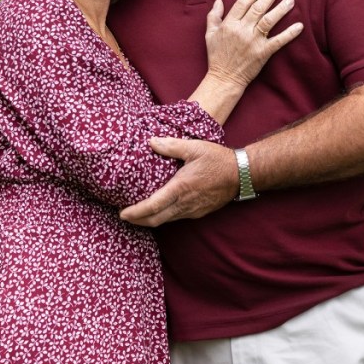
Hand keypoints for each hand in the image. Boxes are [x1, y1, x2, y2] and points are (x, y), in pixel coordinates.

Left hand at [119, 138, 237, 226]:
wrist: (242, 174)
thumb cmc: (217, 160)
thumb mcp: (194, 148)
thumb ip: (171, 146)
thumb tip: (151, 142)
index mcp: (180, 188)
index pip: (153, 206)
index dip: (135, 212)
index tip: (122, 213)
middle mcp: (185, 204)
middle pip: (156, 220)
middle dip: (138, 220)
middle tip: (124, 216)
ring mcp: (192, 211)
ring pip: (166, 221)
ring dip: (150, 219)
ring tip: (137, 214)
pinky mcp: (199, 212)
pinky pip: (176, 218)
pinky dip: (163, 217)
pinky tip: (159, 209)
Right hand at [205, 0, 301, 87]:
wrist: (224, 78)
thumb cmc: (216, 56)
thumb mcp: (210, 34)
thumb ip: (213, 16)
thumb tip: (218, 1)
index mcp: (229, 24)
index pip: (243, 3)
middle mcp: (242, 30)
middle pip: (258, 8)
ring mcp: (253, 41)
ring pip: (269, 21)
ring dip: (281, 9)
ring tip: (290, 0)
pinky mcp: (263, 53)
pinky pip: (279, 41)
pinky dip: (290, 33)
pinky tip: (299, 26)